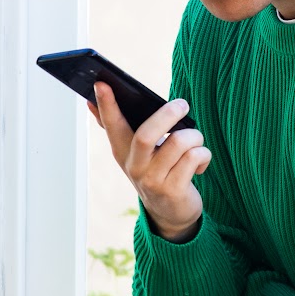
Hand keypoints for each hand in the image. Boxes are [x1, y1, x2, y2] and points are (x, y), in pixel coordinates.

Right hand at [88, 82, 211, 242]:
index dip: (106, 104)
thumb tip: (90, 101)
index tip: (100, 83)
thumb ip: (117, 127)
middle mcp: (134, 166)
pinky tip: (199, 163)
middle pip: (146, 134)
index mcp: (122, 151)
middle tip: (182, 104)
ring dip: (195, 136)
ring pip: (179, 142)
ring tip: (195, 142)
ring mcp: (152, 180)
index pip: (111, 124)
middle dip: (167, 114)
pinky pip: (194, 158)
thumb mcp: (135, 152)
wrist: (171, 213)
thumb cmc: (156, 171)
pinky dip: (203, 155)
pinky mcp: (173, 190)